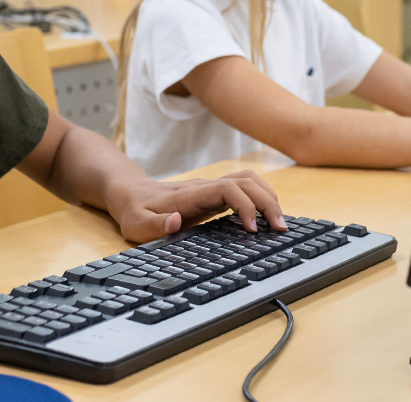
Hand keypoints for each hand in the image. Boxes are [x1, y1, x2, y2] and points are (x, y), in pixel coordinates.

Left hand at [104, 170, 285, 242]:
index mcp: (191, 195)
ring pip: (249, 180)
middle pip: (247, 181)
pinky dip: (261, 197)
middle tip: (281, 229)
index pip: (228, 189)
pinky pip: (244, 187)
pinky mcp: (214, 192)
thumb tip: (176, 220)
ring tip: (280, 224)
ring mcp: (211, 187)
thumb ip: (156, 225)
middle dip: (268, 202)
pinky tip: (267, 216)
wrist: (130, 193)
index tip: (253, 230)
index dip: (246, 206)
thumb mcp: (137, 225)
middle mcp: (205, 186)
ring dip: (268, 197)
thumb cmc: (134, 212)